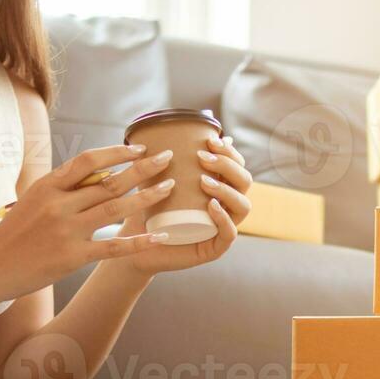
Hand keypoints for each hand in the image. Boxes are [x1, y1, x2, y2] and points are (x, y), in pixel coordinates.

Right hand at [0, 144, 176, 301]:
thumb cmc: (12, 234)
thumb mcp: (32, 200)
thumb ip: (62, 188)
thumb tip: (97, 174)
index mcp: (48, 186)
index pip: (89, 160)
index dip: (117, 152)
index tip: (139, 148)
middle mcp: (58, 204)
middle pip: (109, 181)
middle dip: (143, 168)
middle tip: (168, 158)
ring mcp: (66, 230)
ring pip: (115, 208)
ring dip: (146, 196)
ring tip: (169, 188)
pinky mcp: (72, 257)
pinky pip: (113, 246)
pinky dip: (138, 240)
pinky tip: (159, 236)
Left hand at [109, 133, 253, 275]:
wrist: (135, 241)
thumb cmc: (148, 207)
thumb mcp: (159, 176)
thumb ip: (172, 155)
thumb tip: (187, 129)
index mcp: (220, 188)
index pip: (237, 166)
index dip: (230, 152)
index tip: (210, 141)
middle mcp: (227, 206)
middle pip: (244, 182)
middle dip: (228, 166)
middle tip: (203, 158)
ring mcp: (223, 228)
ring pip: (243, 206)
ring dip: (227, 191)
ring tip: (204, 182)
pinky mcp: (214, 248)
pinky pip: (230, 234)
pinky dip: (224, 219)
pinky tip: (211, 206)